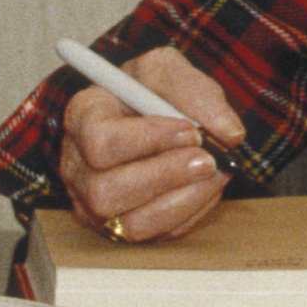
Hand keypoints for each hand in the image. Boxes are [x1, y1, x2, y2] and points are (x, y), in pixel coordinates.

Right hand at [62, 49, 243, 243]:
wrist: (153, 116)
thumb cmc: (151, 91)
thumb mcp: (168, 70)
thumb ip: (196, 92)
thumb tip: (228, 133)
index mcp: (82, 117)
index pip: (100, 141)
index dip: (148, 140)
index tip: (189, 129)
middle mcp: (78, 166)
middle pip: (107, 192)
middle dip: (167, 176)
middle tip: (207, 159)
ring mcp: (93, 203)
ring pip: (131, 224)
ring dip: (183, 200)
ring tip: (213, 172)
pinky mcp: (119, 226)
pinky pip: (155, 235)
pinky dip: (189, 213)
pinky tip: (204, 187)